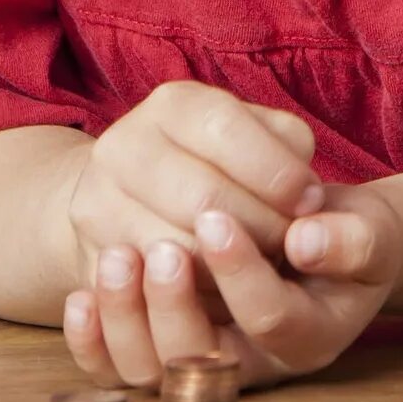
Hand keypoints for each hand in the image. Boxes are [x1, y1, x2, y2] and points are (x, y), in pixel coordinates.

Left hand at [60, 186, 402, 388]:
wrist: (322, 244)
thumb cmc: (350, 235)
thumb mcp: (373, 231)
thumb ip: (353, 239)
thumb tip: (307, 240)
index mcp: (312, 337)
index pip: (270, 318)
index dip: (240, 271)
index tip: (218, 215)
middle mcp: (254, 366)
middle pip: (203, 359)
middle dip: (175, 303)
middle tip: (163, 248)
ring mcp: (206, 364)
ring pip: (153, 370)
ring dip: (128, 318)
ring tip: (117, 258)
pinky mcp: (166, 351)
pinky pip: (119, 367)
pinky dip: (94, 339)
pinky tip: (83, 296)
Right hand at [61, 81, 324, 282]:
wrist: (123, 194)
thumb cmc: (219, 163)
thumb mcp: (255, 136)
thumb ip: (287, 150)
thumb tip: (305, 200)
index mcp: (173, 105)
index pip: (226, 130)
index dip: (278, 170)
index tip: (310, 201)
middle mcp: (123, 147)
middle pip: (205, 198)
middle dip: (262, 227)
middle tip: (290, 243)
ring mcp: (97, 206)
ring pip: (180, 252)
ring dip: (234, 268)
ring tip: (262, 265)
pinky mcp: (92, 263)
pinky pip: (156, 292)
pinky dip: (203, 296)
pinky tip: (226, 288)